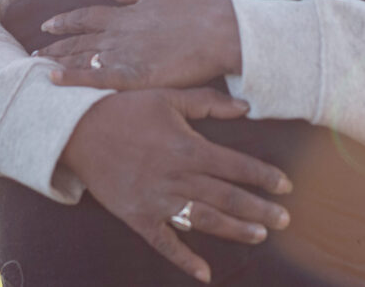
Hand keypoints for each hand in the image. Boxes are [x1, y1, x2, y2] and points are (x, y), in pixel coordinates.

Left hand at [38, 0, 241, 90]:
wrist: (220, 31)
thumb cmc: (199, 9)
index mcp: (126, 14)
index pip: (86, 17)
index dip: (65, 21)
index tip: (47, 25)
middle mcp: (118, 33)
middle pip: (77, 40)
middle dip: (54, 46)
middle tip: (33, 53)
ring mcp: (123, 54)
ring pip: (81, 58)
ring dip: (57, 62)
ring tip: (36, 67)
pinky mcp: (133, 75)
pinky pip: (95, 78)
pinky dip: (72, 78)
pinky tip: (53, 80)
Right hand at [60, 87, 292, 282]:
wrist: (77, 130)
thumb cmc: (126, 108)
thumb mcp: (168, 96)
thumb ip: (208, 103)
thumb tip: (246, 106)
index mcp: (188, 147)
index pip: (236, 166)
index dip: (264, 176)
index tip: (287, 185)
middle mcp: (176, 177)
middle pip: (227, 197)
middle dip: (260, 208)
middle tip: (286, 219)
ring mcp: (157, 200)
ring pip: (204, 220)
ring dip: (235, 230)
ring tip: (261, 235)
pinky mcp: (137, 217)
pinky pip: (164, 243)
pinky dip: (185, 260)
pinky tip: (205, 274)